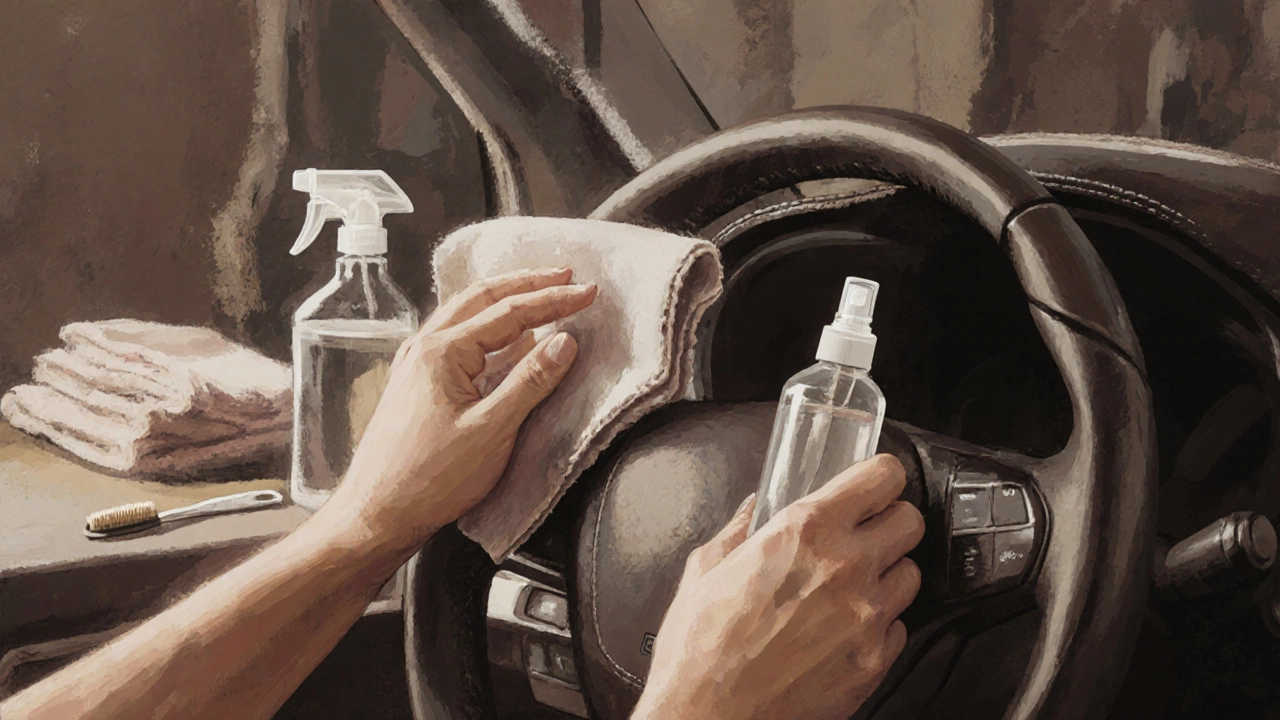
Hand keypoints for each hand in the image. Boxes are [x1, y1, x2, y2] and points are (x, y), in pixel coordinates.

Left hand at [319, 268, 597, 555]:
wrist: (376, 514)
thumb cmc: (428, 480)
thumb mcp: (491, 431)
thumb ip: (530, 382)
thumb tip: (564, 343)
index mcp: (442, 353)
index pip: (510, 313)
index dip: (554, 301)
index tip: (587, 293)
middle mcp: (424, 348)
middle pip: (483, 298)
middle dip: (528, 284)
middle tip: (565, 276)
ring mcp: (417, 364)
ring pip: (467, 314)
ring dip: (506, 299)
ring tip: (539, 293)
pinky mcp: (417, 384)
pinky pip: (457, 338)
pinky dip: (488, 326)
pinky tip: (506, 338)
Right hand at [633, 455, 924, 719]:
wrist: (711, 717)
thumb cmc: (701, 650)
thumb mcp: (705, 570)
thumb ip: (738, 530)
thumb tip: (751, 511)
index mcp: (805, 532)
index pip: (882, 478)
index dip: (881, 477)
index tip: (874, 483)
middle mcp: (847, 568)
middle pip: (911, 522)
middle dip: (890, 522)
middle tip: (865, 533)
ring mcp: (867, 617)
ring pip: (912, 574)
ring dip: (887, 574)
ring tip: (852, 586)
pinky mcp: (875, 661)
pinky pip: (898, 627)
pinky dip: (879, 624)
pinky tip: (845, 628)